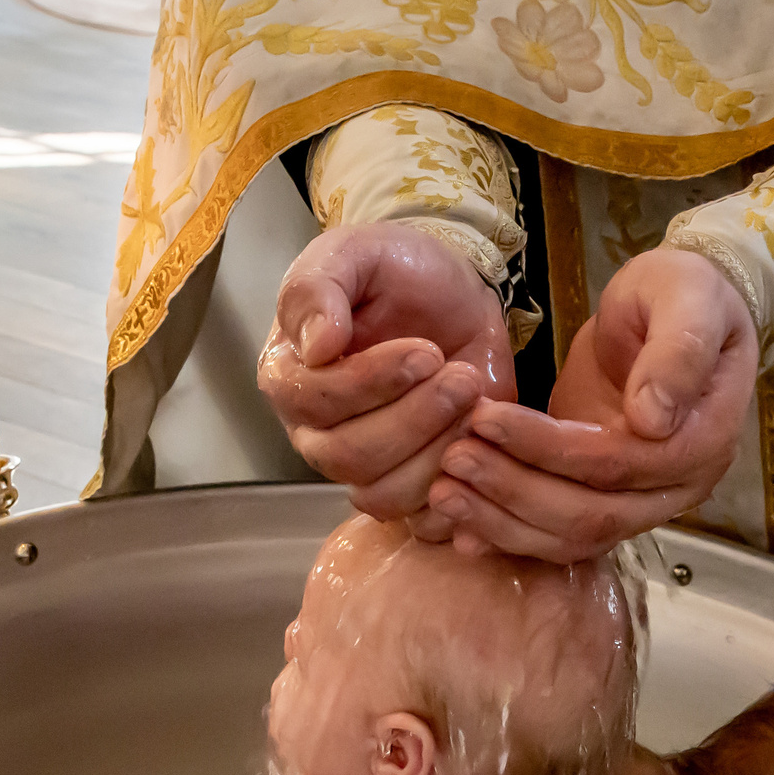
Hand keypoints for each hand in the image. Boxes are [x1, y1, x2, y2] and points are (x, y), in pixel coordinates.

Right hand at [259, 223, 514, 529]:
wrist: (449, 294)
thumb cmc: (394, 271)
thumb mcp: (354, 253)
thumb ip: (319, 288)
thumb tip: (316, 345)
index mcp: (290, 377)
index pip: (315, 403)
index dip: (372, 384)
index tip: (426, 351)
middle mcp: (317, 433)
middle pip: (349, 457)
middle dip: (414, 419)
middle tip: (461, 377)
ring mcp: (362, 466)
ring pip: (384, 495)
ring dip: (438, 453)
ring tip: (475, 399)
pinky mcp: (411, 486)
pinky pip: (421, 521)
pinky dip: (456, 498)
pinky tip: (482, 448)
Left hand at [429, 247, 757, 561]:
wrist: (681, 310)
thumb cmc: (686, 294)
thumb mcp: (690, 297)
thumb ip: (679, 351)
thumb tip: (653, 418)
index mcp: (701, 442)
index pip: (614, 462)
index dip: (546, 448)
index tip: (486, 417)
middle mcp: (676, 489)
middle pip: (588, 513)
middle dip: (513, 490)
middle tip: (452, 457)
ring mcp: (642, 504)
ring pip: (568, 536)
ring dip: (501, 520)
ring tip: (442, 491)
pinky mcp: (604, 502)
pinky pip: (556, 537)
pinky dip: (507, 535)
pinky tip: (459, 529)